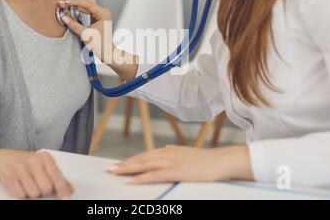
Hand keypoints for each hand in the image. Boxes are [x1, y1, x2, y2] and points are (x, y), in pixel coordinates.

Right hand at [0, 150, 72, 199]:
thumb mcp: (42, 165)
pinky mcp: (9, 176)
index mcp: (44, 157)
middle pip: (46, 188)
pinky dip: (20, 193)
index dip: (61, 189)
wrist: (0, 158)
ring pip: (34, 193)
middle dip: (43, 191)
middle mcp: (33, 160)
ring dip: (31, 193)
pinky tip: (19, 185)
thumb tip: (69, 190)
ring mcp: (20, 168)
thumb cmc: (24, 162)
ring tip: (27, 183)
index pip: (56, 175)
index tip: (65, 197)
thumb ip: (56, 176)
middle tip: (38, 185)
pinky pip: (20, 194)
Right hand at [58, 0, 113, 62]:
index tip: (66, 3)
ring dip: (76, 6)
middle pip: (87, 3)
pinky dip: (79, 11)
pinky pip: (87, 11)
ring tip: (66, 6)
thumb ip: (74, 25)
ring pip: (86, 6)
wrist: (106, 51)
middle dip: (74, 3)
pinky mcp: (97, 17)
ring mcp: (101, 14)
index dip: (75, 2)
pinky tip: (72, 11)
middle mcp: (103, 12)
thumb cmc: (100, 44)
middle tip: (64, 4)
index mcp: (103, 14)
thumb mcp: (85, 34)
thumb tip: (65, 18)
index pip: (87, 4)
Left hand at [105, 145, 252, 184]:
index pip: (145, 155)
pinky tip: (130, 180)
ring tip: (114, 172)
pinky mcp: (175, 171)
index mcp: (169, 150)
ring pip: (143, 165)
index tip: (119, 163)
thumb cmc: (206, 159)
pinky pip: (153, 175)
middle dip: (124, 164)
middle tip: (109, 168)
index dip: (131, 159)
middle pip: (140, 159)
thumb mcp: (187, 152)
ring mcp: (170, 162)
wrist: (220, 161)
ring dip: (127, 169)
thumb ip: (175, 151)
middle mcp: (167, 153)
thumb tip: (167, 149)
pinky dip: (140, 177)